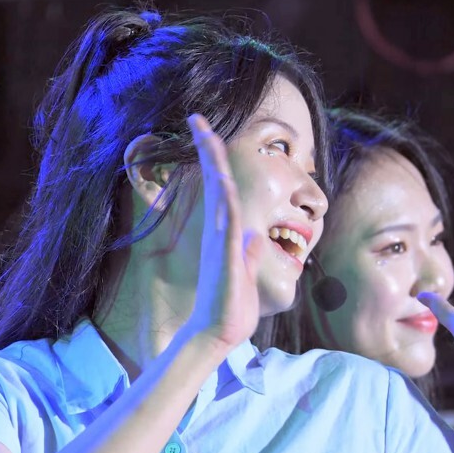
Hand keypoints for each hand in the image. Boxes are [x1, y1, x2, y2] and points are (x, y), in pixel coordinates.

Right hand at [184, 114, 263, 353]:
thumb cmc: (231, 309)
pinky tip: (219, 172)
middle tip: (197, 119)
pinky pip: (226, 216)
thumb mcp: (247, 274)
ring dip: (211, 160)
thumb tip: (256, 238)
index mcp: (223, 235)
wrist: (217, 333)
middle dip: (206, 148)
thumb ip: (249, 253)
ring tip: (202, 130)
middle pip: (214, 181)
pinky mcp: (224, 252)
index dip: (215, 163)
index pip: (222, 191)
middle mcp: (217, 232)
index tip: (207, 136)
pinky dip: (223, 192)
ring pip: (219, 191)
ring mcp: (219, 240)